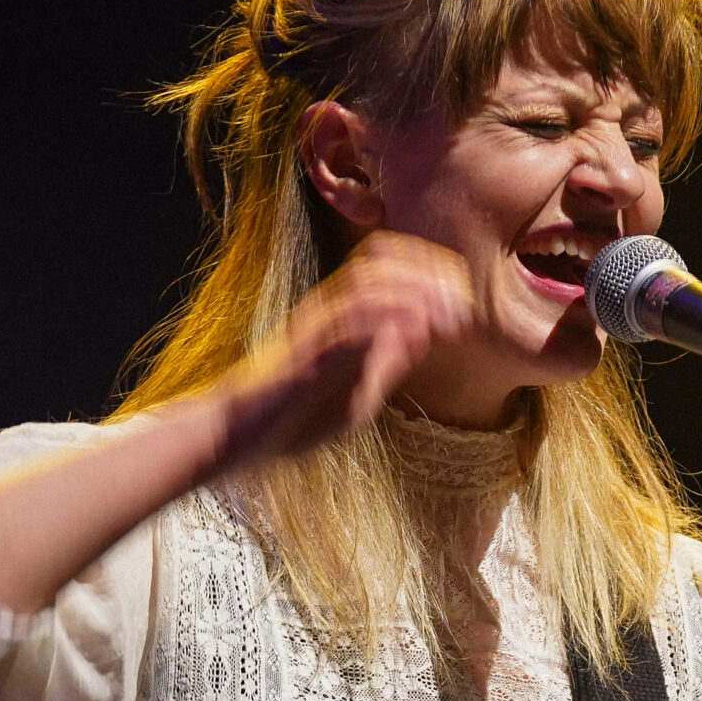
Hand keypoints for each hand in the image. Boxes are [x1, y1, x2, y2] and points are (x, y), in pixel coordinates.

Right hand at [206, 230, 473, 471]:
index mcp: (337, 315)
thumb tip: (423, 336)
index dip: (428, 268)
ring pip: (365, 286)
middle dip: (429, 273)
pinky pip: (345, 327)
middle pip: (379, 261)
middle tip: (463, 300)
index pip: (384, 265)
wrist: (238, 440)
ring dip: (415, 293)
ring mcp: (312, 332)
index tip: (462, 294)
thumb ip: (388, 362)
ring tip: (451, 314)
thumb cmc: (295, 417)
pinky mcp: (305, 360)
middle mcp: (324, 312)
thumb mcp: (358, 390)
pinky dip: (385, 321)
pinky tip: (418, 329)